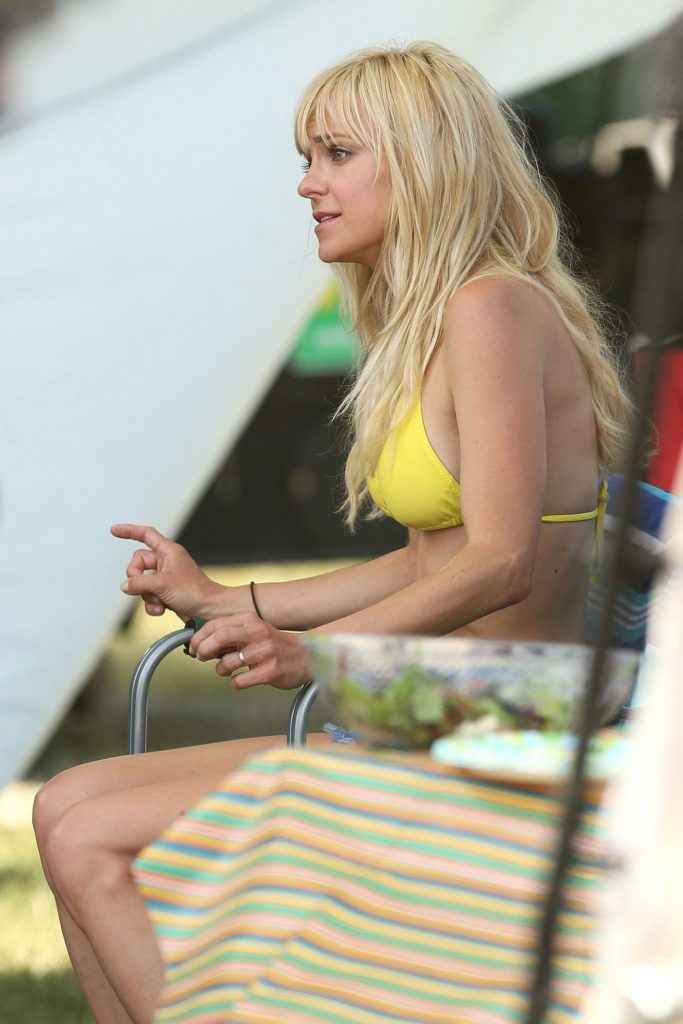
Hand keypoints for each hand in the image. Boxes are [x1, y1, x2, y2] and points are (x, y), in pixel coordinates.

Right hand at [111, 523, 220, 619]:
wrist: (208, 609)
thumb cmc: (193, 591)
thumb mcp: (162, 584)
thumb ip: (139, 583)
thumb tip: (125, 585)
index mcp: (168, 551)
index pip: (146, 534)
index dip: (129, 531)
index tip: (114, 530)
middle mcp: (165, 561)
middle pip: (137, 564)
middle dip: (138, 580)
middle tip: (148, 589)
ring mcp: (164, 576)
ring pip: (141, 582)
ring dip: (147, 596)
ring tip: (160, 602)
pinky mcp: (165, 590)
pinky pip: (148, 594)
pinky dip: (152, 604)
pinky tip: (161, 610)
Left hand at [189, 613, 311, 689]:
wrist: (307, 657)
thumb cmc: (276, 646)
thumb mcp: (254, 631)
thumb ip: (232, 635)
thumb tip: (204, 643)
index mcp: (251, 621)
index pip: (217, 625)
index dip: (200, 637)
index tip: (193, 646)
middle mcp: (258, 633)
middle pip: (219, 638)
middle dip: (204, 649)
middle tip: (200, 657)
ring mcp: (265, 652)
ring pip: (227, 663)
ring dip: (221, 669)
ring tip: (226, 670)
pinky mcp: (270, 671)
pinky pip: (240, 681)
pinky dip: (236, 682)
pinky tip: (242, 679)